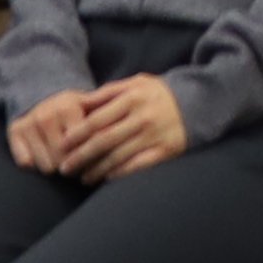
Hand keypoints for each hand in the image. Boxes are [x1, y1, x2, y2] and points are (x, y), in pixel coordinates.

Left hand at [15, 76, 186, 178]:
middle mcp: (142, 117)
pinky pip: (137, 166)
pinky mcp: (165, 151)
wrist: (200, 101)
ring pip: (117, 157)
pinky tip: (106, 179)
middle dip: (80, 157)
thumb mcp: (135, 83)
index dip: (76, 135)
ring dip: (96, 170)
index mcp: (132, 98)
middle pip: (103, 141)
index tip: (62, 146)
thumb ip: (107, 93)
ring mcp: (154, 136)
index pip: (97, 120)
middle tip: (64, 168)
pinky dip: (120, 174)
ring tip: (82, 178)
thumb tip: (78, 103)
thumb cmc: (159, 93)